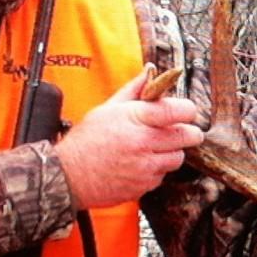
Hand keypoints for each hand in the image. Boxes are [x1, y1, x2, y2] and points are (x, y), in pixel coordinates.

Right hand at [55, 67, 203, 209]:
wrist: (68, 176)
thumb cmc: (85, 142)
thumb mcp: (107, 109)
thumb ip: (133, 90)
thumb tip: (150, 72)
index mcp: (136, 118)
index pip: (178, 110)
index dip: (188, 110)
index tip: (187, 111)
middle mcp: (144, 142)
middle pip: (187, 136)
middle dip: (189, 131)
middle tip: (182, 130)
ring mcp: (145, 166)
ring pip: (178, 157)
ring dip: (172, 151)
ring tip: (155, 147)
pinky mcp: (144, 185)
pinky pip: (163, 175)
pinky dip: (158, 169)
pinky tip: (142, 162)